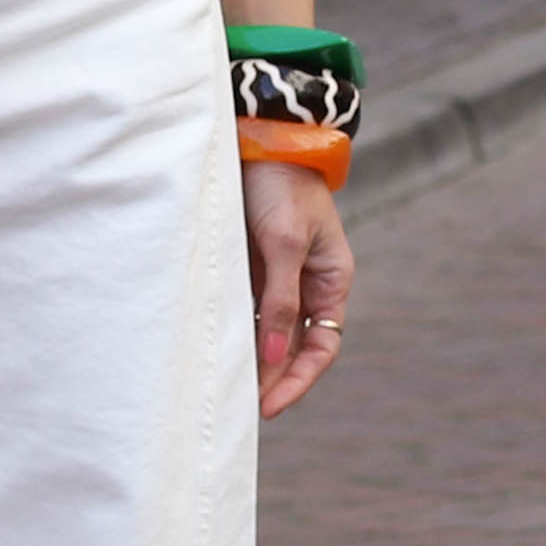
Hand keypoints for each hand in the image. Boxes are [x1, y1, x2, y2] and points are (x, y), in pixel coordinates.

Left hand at [245, 161, 351, 420]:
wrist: (259, 139)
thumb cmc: (281, 187)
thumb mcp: (284, 243)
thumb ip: (279, 300)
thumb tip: (272, 356)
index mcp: (331, 279)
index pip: (322, 346)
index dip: (298, 379)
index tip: (269, 405)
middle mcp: (307, 282)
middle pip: (292, 345)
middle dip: (270, 377)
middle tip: (237, 404)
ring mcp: (277, 274)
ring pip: (266, 330)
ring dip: (249, 357)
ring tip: (222, 386)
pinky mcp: (250, 263)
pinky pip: (244, 307)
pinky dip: (233, 330)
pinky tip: (213, 347)